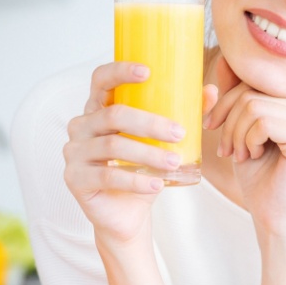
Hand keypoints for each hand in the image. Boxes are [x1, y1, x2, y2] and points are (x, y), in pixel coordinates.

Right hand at [64, 62, 191, 245]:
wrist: (127, 213)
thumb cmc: (143, 169)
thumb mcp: (162, 141)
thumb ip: (184, 115)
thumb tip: (211, 91)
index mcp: (98, 108)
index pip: (101, 79)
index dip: (120, 71)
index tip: (148, 72)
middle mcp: (81, 125)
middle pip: (114, 114)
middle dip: (149, 122)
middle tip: (179, 132)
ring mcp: (74, 152)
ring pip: (113, 146)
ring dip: (148, 154)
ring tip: (175, 162)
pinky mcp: (75, 178)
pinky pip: (108, 176)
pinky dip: (136, 180)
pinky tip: (157, 184)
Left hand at [204, 55, 285, 237]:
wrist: (270, 210)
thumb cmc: (257, 170)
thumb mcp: (239, 126)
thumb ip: (235, 94)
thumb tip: (224, 58)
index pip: (252, 79)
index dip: (225, 101)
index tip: (214, 126)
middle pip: (250, 92)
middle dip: (228, 122)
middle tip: (228, 148)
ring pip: (253, 106)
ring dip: (237, 135)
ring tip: (242, 154)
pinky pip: (263, 123)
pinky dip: (248, 141)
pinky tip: (254, 156)